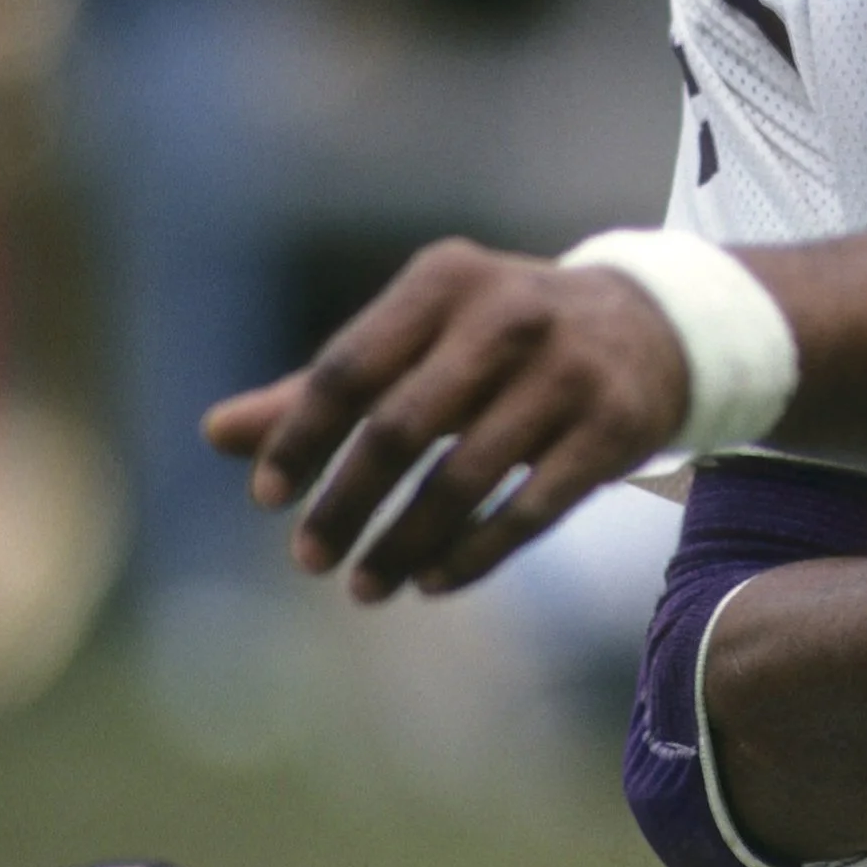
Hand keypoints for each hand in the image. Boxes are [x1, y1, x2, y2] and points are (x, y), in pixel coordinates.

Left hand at [202, 238, 689, 600]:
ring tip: (365, 586)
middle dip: (346, 503)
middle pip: (401, 427)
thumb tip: (213, 434)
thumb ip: (324, 387)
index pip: (349, 367)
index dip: (300, 438)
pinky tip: (432, 583)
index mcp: (445, 281)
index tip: (266, 499)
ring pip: (464, 479)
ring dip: (404, 544)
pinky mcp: (613, 428)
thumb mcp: (420, 339)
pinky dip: (472, 555)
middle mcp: (508, 316)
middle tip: (307, 560)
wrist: (653, 327)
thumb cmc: (502, 339)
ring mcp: (567, 372)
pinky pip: (529, 510)